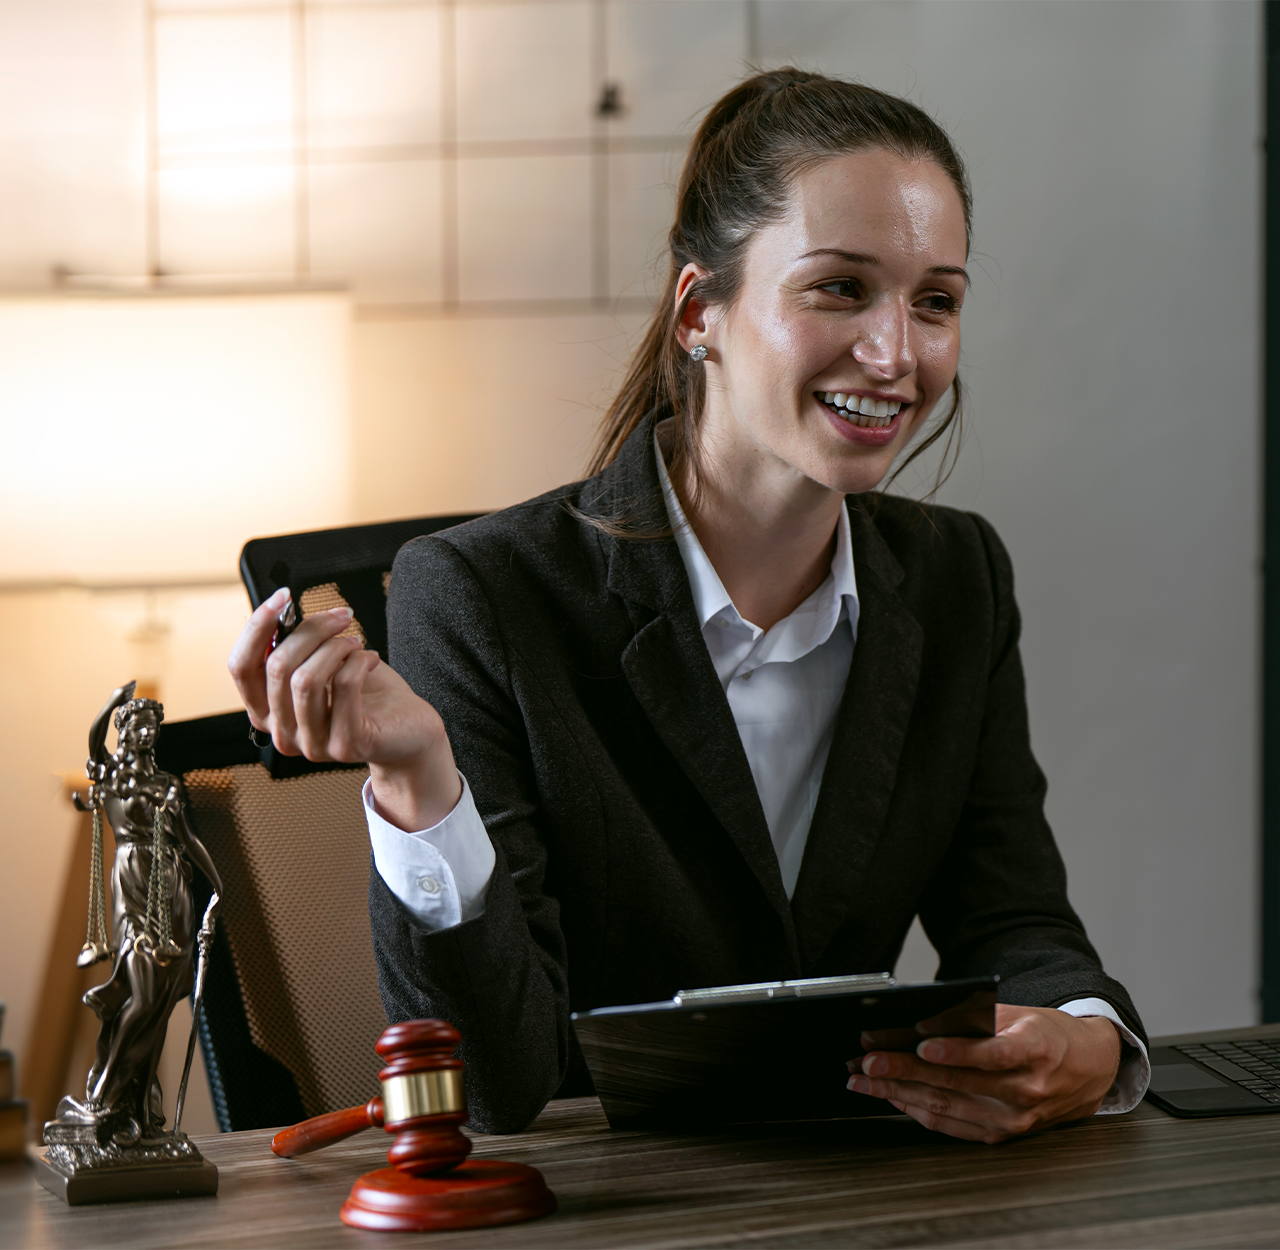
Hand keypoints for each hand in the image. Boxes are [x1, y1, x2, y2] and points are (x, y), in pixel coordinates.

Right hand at [227, 588, 461, 828]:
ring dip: (336, 647)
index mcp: (267, 712)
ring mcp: (312, 744)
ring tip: (356, 642)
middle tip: (341, 617)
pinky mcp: (345, 744)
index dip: (257, 626)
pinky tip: (371, 659)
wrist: (408, 730)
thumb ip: (296, 648)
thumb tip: (281, 610)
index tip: (283, 596)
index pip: (240, 667)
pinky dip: (359, 661)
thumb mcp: (321, 665)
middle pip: (277, 666)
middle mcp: (283, 734)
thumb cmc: (364, 694)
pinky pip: (344, 686)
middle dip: (312, 629)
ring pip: (306, 678)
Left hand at [847, 1004, 1122, 1143]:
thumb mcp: (1015, 1012)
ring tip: (863, 1079)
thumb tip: (918, 1023)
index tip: (920, 1046)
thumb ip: (969, 1017)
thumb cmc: (1046, 1034)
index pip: (992, 1054)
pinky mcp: (1000, 1136)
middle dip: (905, 1072)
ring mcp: (1012, 1120)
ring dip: (899, 1093)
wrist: (1086, 1071)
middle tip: (868, 1061)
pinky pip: (950, 1124)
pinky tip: (890, 1096)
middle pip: (957, 1083)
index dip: (955, 1051)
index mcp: (1034, 1051)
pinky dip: (916, 1110)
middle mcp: (1025, 1091)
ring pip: (946, 1106)